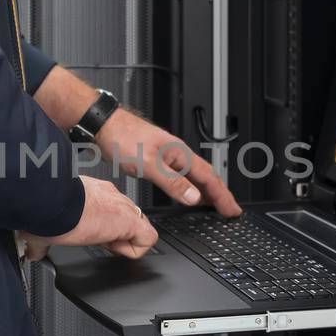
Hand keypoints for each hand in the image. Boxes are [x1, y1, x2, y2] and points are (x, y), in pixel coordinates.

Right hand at [21, 176, 157, 261]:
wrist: (48, 202)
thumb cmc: (44, 210)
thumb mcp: (44, 229)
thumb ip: (41, 242)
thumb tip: (33, 252)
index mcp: (91, 194)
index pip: (109, 213)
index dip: (103, 231)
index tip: (89, 237)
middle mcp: (109, 196)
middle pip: (127, 219)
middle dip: (115, 236)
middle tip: (98, 242)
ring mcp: (121, 207)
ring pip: (138, 227)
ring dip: (124, 242)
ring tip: (105, 245)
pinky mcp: (129, 220)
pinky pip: (146, 239)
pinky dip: (134, 250)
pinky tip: (114, 249)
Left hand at [94, 109, 241, 216]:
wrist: (103, 125)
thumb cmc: (122, 137)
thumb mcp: (149, 165)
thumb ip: (172, 182)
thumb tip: (193, 197)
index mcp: (180, 153)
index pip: (209, 177)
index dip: (223, 196)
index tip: (232, 210)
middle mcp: (177, 154)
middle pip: (206, 176)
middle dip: (220, 194)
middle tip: (229, 209)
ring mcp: (167, 156)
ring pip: (194, 176)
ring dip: (207, 191)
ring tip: (215, 205)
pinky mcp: (156, 160)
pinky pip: (181, 176)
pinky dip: (190, 187)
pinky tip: (186, 193)